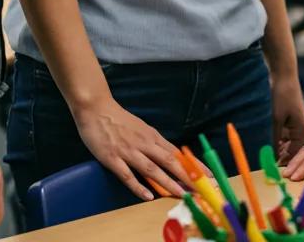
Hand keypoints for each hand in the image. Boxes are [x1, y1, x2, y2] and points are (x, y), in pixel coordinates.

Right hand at [73, 96, 192, 200]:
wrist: (96, 107)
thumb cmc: (118, 119)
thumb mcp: (141, 129)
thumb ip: (153, 143)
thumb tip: (169, 158)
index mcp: (151, 136)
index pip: (176, 153)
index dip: (192, 165)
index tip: (208, 175)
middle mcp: (143, 143)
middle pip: (168, 161)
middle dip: (186, 175)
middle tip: (200, 187)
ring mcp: (128, 151)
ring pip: (151, 168)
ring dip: (167, 182)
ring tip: (181, 194)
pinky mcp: (112, 157)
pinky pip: (127, 175)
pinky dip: (138, 186)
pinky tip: (148, 196)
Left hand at [270, 70, 303, 162]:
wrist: (283, 74)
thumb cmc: (282, 95)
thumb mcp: (276, 119)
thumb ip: (275, 138)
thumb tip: (272, 157)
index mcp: (302, 131)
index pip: (295, 155)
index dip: (285, 164)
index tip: (274, 174)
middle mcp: (300, 130)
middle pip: (291, 151)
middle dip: (280, 159)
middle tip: (268, 169)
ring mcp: (293, 125)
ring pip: (285, 144)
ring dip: (277, 150)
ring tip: (267, 161)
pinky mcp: (287, 120)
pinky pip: (282, 136)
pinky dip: (275, 141)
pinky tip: (267, 146)